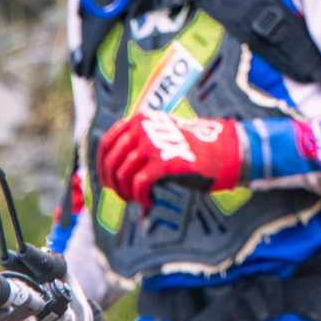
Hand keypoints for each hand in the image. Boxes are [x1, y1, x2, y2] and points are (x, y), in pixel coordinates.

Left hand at [96, 112, 243, 203]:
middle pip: (111, 161)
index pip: (106, 143)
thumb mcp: (159, 135)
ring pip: (122, 175)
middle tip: (124, 195)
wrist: (218, 152)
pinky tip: (150, 201)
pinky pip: (138, 185)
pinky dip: (141, 197)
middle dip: (113, 183)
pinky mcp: (162, 162)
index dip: (101, 166)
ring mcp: (151, 144)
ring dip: (127, 193)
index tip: (106, 182)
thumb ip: (136, 143)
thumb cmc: (188, 148)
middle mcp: (143, 128)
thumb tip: (107, 170)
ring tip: (139, 198)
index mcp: (140, 119)